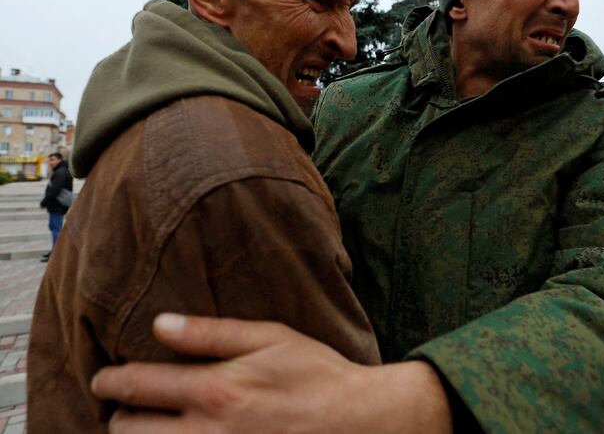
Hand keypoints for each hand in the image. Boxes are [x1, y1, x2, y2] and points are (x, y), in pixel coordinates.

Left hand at [92, 314, 451, 433]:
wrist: (354, 420)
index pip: (137, 385)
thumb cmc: (315, 374)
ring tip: (144, 424)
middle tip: (126, 404)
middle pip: (127, 431)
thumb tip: (161, 324)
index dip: (110, 379)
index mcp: (215, 391)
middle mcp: (206, 432)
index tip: (105, 376)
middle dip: (118, 415)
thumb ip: (212, 333)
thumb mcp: (270, 337)